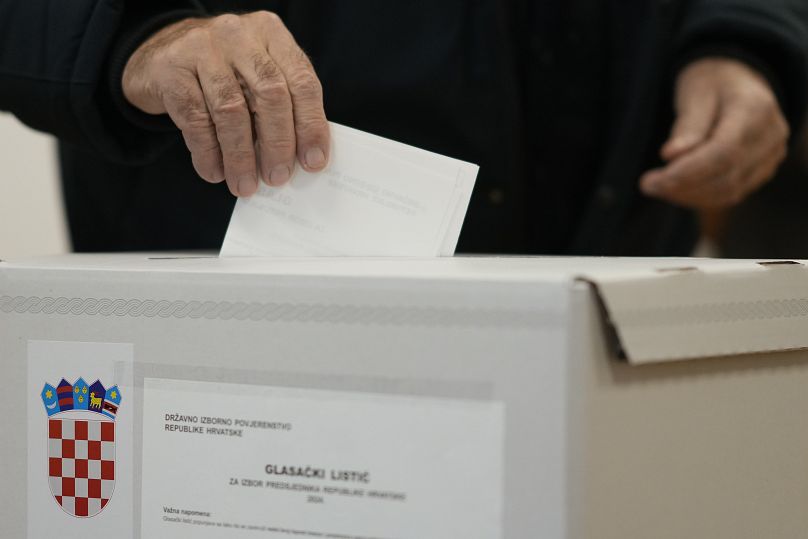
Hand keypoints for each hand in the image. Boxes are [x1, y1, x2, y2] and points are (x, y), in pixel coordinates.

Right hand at [122, 11, 329, 196]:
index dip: (310, 125)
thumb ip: (283, 104)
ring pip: (231, 110)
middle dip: (278, 144)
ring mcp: (202, 48)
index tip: (313, 162)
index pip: (302, 82)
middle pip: (270, 94)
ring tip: (244, 184)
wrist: (162, 53)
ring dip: (241, 156)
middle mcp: (239, 35)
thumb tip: (303, 158)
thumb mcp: (257, 74)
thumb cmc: (224, 72)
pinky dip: (208, 153)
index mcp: (271, 34)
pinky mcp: (171, 70)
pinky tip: (214, 171)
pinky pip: (196, 119)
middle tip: (278, 177)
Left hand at [640, 58, 788, 208]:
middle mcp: (771, 136)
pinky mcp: (762, 172)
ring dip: (688, 196)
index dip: (686, 172)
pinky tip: (675, 190)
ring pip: (728, 192)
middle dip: (681, 187)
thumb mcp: (695, 93)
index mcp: (756, 109)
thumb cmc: (712, 83)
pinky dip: (700, 197)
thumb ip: (688, 125)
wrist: (739, 84)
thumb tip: (671, 156)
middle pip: (726, 177)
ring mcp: (771, 156)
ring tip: (658, 187)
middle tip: (647, 185)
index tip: (650, 181)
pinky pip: (731, 194)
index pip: (723, 153)